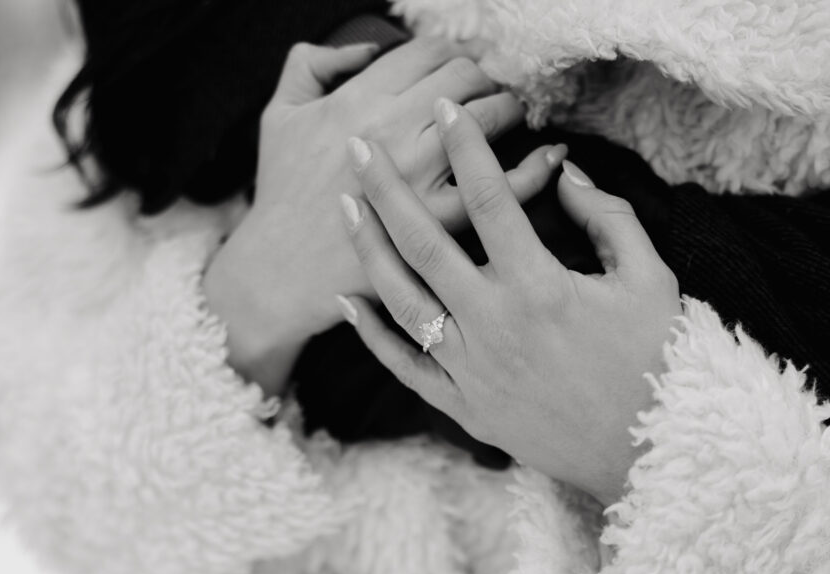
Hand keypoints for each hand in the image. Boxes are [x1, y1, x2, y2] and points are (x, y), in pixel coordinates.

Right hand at [205, 40, 562, 393]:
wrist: (281, 270)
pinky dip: (535, 169)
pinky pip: (502, 190)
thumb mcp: (279, 115)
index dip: (450, 55)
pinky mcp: (437, 224)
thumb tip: (366, 47)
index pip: (427, 54)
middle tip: (489, 92)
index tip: (457, 69)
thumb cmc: (280, 193)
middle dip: (483, 78)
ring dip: (510, 110)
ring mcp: (418, 178)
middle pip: (463, 79)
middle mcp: (392, 132)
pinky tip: (550, 158)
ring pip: (487, 120)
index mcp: (357, 101)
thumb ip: (313, 64)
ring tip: (514, 117)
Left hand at [337, 99, 682, 506]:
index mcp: (540, 286)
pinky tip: (347, 302)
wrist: (654, 454)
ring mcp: (472, 370)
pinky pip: (405, 367)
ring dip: (368, 249)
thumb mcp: (650, 279)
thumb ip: (608, 218)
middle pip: (424, 242)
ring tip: (344, 206)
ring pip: (402, 299)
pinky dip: (373, 336)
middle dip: (386, 188)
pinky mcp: (464, 407)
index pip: (490, 200)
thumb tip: (565, 174)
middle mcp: (494, 324)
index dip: (465, 149)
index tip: (444, 112)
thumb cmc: (659, 362)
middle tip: (358, 148)